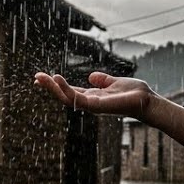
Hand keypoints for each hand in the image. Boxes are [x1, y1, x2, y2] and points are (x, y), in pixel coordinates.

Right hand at [33, 71, 153, 118]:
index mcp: (93, 97)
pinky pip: (77, 99)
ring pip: (67, 98)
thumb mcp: (114, 82)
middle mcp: (90, 103)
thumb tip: (91, 76)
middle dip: (49, 88)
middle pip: (64, 96)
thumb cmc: (134, 93)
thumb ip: (103, 80)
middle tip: (35, 78)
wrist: (147, 101)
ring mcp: (92, 106)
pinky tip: (57, 79)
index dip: (56, 86)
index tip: (42, 78)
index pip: (70, 92)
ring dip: (53, 88)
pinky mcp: (97, 106)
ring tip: (42, 78)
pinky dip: (66, 89)